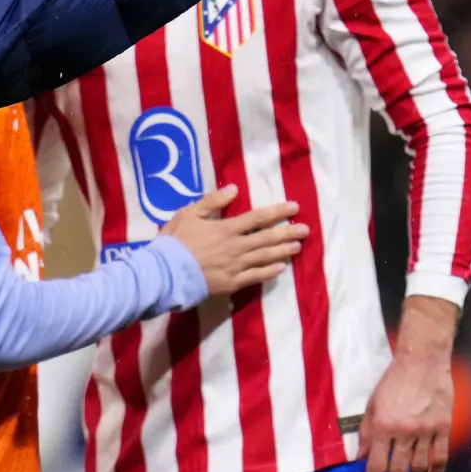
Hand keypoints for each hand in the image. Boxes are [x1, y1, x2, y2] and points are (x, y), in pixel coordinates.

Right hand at [159, 185, 307, 295]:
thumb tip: (234, 189)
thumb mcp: (187, 214)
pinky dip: (270, 271)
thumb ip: (212, 202)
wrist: (165, 273)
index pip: (258, 218)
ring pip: (265, 257)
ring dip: (283, 251)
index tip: (294, 207)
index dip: (277, 212)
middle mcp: (236, 246)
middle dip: (288, 232)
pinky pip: (256, 276)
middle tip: (306, 229)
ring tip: (297, 246)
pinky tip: (281, 268)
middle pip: (267, 238)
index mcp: (226, 229)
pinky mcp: (232, 282)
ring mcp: (236, 266)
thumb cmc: (174, 242)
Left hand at [361, 296, 458, 471]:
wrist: (422, 362)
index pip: (376, 466)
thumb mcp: (371, 405)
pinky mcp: (444, 428)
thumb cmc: (392, 382)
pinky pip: (441, 458)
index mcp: (383, 426)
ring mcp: (427, 431)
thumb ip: (365, 433)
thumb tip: (360, 459)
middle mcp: (405, 432)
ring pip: (421, 469)